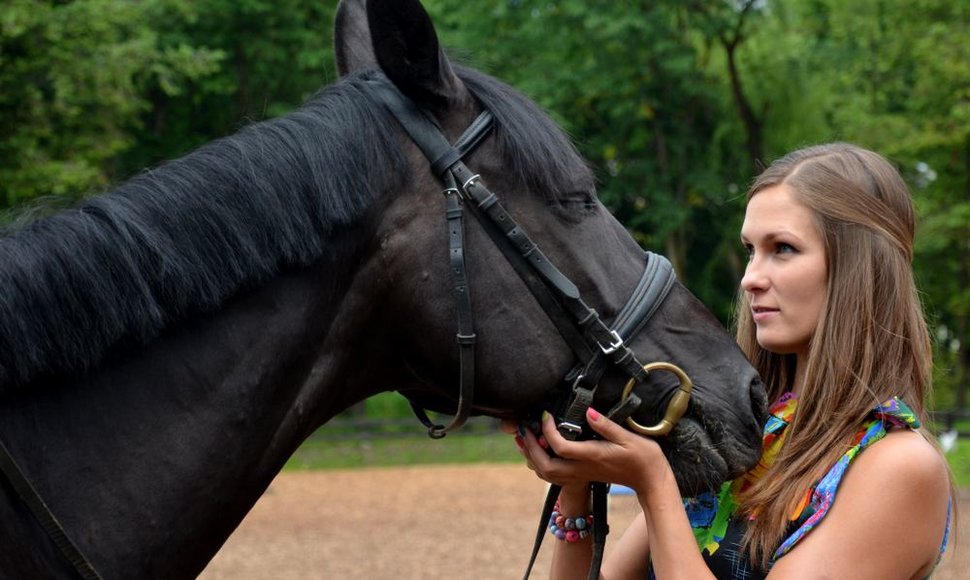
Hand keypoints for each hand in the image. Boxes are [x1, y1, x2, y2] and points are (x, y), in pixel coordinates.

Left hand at [513, 408, 670, 494]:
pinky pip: (554, 476)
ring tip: (524, 438)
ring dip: (532, 457)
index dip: (548, 431)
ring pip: (547, 474)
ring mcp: (581, 475)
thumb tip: (588, 412)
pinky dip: (540, 465)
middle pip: (546, 466)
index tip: (546, 414)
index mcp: (593, 456)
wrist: (650, 480)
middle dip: (530, 448)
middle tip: (523, 429)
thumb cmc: (643, 457)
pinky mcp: (582, 476)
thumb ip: (606, 425)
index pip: (561, 447)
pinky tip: (538, 451)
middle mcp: (583, 468)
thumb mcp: (628, 436)